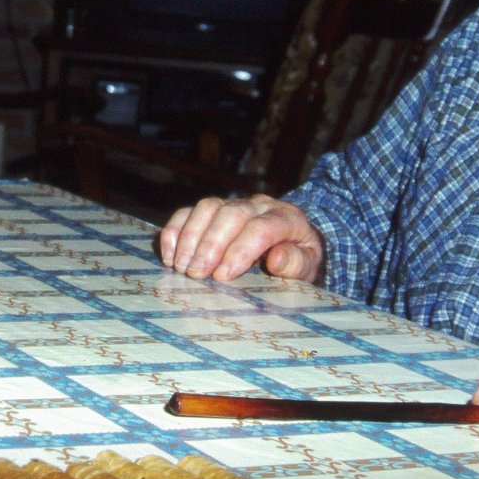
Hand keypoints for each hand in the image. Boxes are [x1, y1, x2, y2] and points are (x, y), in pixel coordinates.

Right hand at [157, 195, 324, 283]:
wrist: (293, 238)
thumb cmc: (299, 256)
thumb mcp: (309, 265)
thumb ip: (297, 263)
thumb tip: (276, 259)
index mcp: (286, 217)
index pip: (261, 228)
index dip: (240, 250)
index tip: (222, 275)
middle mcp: (258, 204)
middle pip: (230, 214)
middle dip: (210, 245)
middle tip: (195, 274)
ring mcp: (234, 203)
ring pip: (208, 207)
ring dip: (190, 237)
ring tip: (181, 267)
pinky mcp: (214, 209)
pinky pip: (189, 211)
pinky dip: (175, 230)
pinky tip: (169, 255)